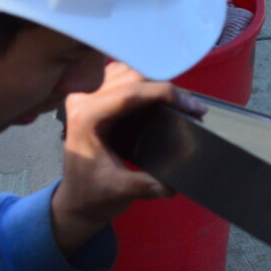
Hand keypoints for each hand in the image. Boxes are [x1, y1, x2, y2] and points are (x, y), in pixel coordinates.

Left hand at [50, 62, 203, 257]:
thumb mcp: (121, 191)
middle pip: (131, 75)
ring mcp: (86, 96)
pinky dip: (145, 82)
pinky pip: (122, 76)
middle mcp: (82, 100)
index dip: (167, 94)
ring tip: (180, 101)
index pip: (131, 92)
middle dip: (166, 86)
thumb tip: (175, 182)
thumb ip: (147, 186)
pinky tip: (161, 96)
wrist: (77, 200)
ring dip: (156, 82)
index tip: (193, 107)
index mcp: (86, 118)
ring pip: (128, 71)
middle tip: (192, 106)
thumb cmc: (92, 194)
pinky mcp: (93, 98)